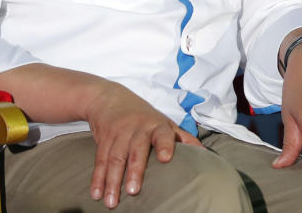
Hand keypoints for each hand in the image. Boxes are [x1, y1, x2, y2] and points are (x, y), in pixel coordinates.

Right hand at [84, 82, 201, 208]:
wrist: (110, 98)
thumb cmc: (144, 116)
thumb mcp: (164, 122)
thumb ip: (182, 138)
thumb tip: (205, 154)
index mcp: (157, 125)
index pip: (163, 134)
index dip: (165, 144)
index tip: (165, 158)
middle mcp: (138, 128)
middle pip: (136, 150)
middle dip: (134, 171)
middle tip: (133, 191)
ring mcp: (119, 133)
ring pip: (115, 158)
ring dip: (112, 181)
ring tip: (112, 202)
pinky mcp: (104, 139)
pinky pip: (100, 160)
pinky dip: (97, 178)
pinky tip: (96, 194)